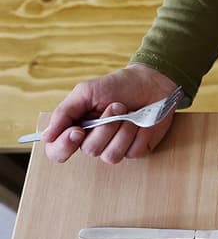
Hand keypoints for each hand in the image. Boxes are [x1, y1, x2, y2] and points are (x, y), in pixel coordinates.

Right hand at [43, 64, 179, 163]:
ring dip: (123, 130)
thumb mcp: (86, 92)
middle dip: (105, 126)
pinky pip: (133, 152)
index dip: (64, 146)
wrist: (150, 84)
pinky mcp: (135, 150)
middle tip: (116, 106)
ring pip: (111, 155)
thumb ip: (65, 112)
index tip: (77, 131)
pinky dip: (139, 134)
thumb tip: (45, 137)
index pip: (58, 151)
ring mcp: (115, 147)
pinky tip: (141, 122)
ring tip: (129, 112)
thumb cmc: (117, 86)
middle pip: (90, 150)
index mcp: (76, 128)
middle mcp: (93, 141)